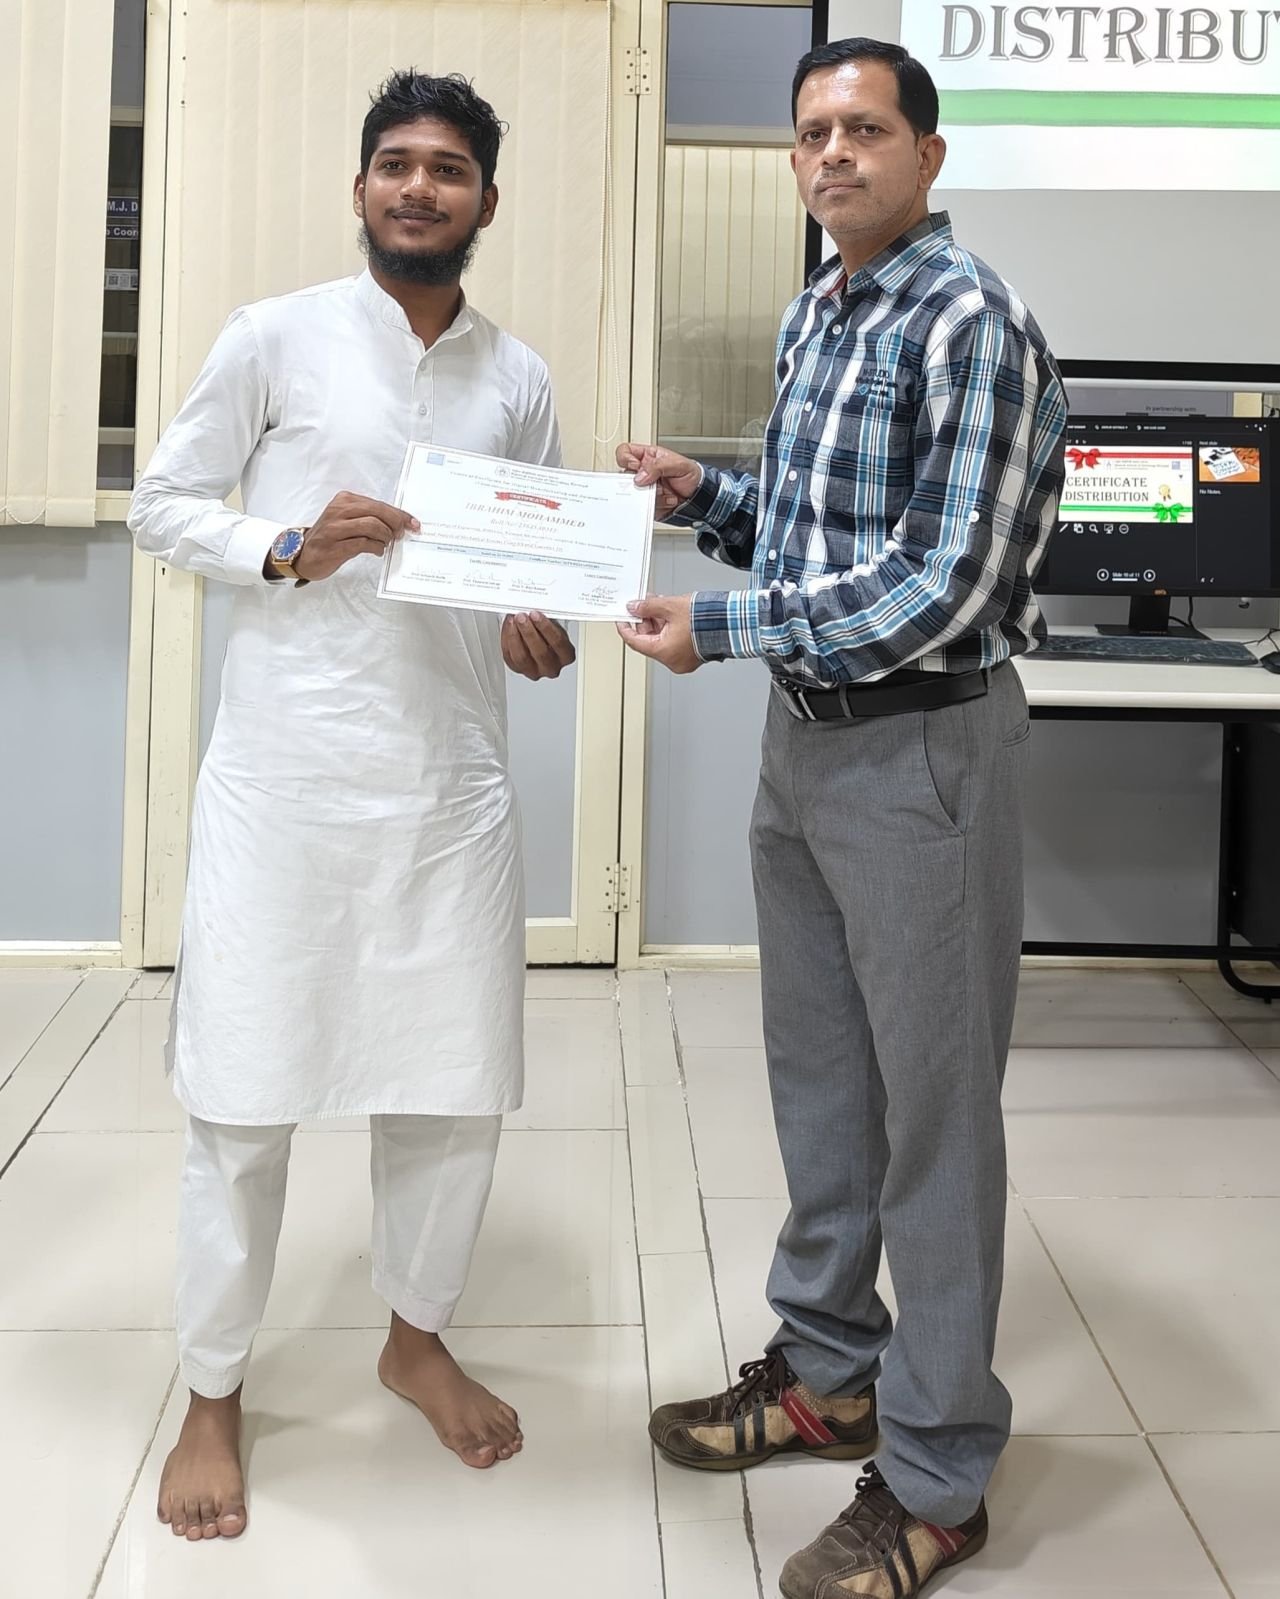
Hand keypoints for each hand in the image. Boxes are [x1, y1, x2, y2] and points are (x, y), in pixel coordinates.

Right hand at [291, 492, 419, 581]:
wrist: (304, 555)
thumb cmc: (331, 537)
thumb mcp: (348, 521)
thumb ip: (370, 518)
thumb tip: (399, 523)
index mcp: (344, 500)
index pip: (378, 504)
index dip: (399, 514)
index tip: (413, 523)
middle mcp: (338, 511)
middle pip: (377, 512)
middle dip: (395, 523)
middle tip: (400, 535)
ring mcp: (335, 528)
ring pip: (372, 526)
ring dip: (385, 536)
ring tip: (386, 543)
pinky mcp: (335, 546)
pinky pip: (363, 544)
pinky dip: (376, 547)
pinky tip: (377, 551)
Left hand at [501, 612, 575, 679]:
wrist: (537, 641)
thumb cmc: (547, 634)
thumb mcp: (553, 625)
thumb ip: (546, 620)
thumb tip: (533, 610)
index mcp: (566, 656)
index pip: (558, 643)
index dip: (546, 628)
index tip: (536, 615)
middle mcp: (551, 667)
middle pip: (540, 652)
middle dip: (529, 632)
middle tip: (522, 617)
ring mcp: (534, 671)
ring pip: (522, 657)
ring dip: (515, 636)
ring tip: (513, 621)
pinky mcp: (518, 669)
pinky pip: (509, 657)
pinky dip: (506, 640)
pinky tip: (508, 628)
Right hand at [615, 443, 701, 519]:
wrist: (700, 497)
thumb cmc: (691, 476)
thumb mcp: (678, 464)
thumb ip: (658, 466)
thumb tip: (639, 476)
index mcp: (648, 457)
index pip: (625, 452)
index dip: (625, 458)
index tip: (635, 466)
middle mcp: (643, 473)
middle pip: (624, 476)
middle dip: (637, 483)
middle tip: (651, 484)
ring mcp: (644, 489)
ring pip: (633, 494)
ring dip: (651, 495)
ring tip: (667, 492)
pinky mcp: (647, 504)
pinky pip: (643, 507)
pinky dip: (657, 505)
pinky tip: (669, 500)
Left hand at [616, 595, 701, 674]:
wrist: (732, 622)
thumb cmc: (706, 619)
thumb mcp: (670, 606)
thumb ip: (648, 607)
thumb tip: (634, 607)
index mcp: (664, 652)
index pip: (635, 642)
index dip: (626, 628)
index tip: (622, 619)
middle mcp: (672, 661)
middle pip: (648, 641)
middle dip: (644, 621)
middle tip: (643, 604)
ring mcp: (683, 660)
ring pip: (661, 641)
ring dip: (657, 623)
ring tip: (658, 605)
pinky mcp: (692, 655)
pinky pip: (673, 643)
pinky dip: (669, 629)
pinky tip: (670, 614)